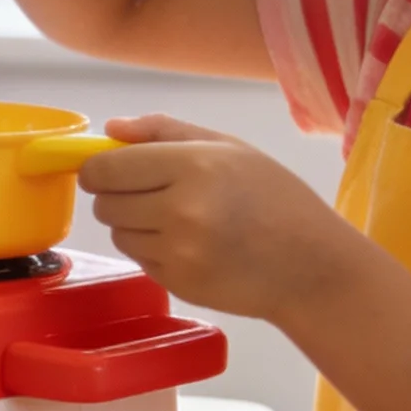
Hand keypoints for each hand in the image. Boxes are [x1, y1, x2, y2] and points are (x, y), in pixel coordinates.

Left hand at [81, 116, 357, 321]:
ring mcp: (178, 251)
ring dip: (135, 226)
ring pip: (118, 234)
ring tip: (181, 222)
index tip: (107, 171)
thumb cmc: (274, 199)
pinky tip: (192, 246)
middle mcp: (181, 209)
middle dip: (119, 197)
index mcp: (194, 165)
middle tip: (155, 196)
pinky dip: (154, 252)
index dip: (97, 169)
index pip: (106, 169)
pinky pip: (139, 260)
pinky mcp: (177, 282)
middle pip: (105, 203)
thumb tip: (110, 128)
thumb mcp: (230, 148)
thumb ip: (164, 131)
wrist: (312, 266)